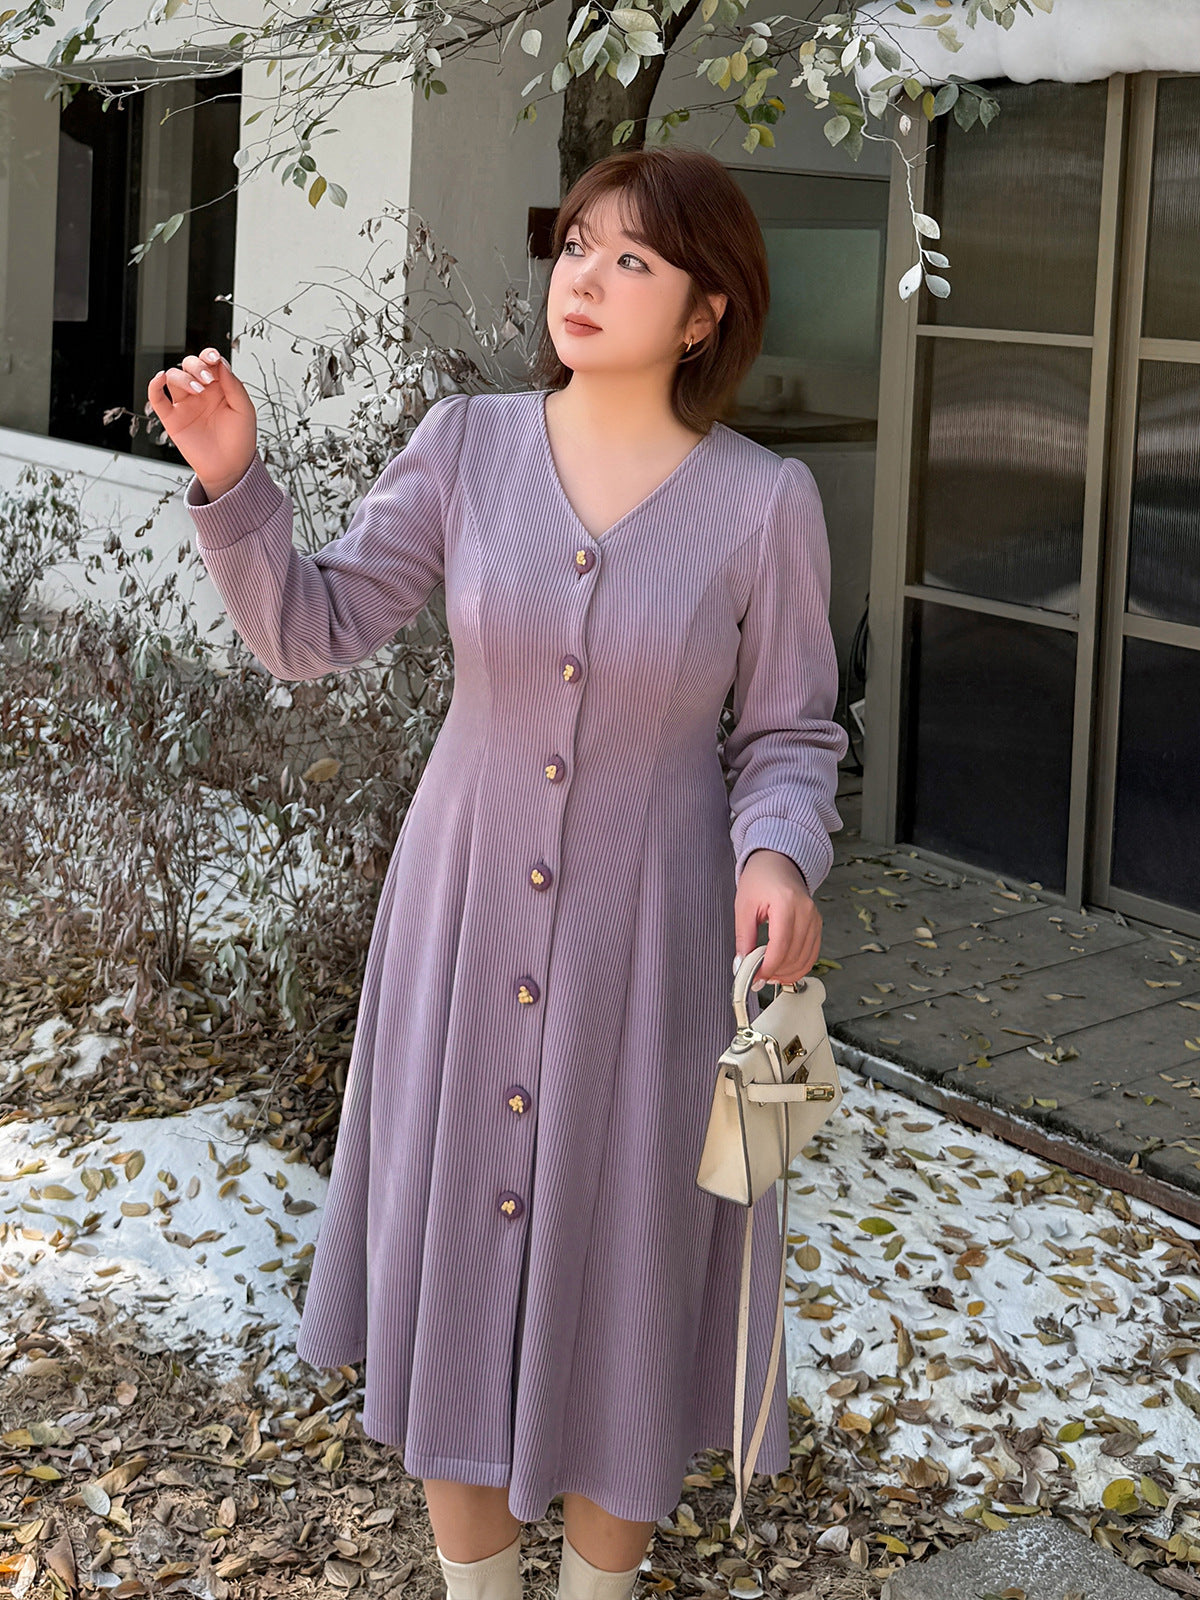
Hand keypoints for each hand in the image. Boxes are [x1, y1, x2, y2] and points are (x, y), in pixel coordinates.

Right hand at [147, 348, 256, 500]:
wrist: (230, 468)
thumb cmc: (240, 439)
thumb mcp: (244, 410)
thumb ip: (233, 385)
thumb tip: (220, 362)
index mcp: (218, 386)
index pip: (209, 362)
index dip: (208, 355)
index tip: (213, 358)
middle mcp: (199, 391)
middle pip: (188, 364)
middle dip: (196, 365)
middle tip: (206, 380)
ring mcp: (184, 404)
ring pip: (173, 376)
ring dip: (183, 377)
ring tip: (197, 390)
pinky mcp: (171, 418)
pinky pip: (157, 397)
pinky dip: (154, 385)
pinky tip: (160, 379)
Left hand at [734, 848, 821, 990]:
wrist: (778, 863)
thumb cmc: (760, 879)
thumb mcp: (744, 906)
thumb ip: (743, 937)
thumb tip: (742, 965)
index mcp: (786, 903)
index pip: (781, 945)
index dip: (769, 967)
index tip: (755, 978)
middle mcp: (805, 911)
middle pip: (795, 955)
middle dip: (777, 972)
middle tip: (758, 978)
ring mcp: (814, 918)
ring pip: (806, 958)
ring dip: (788, 973)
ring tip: (770, 975)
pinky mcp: (817, 924)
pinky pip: (812, 953)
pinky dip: (799, 966)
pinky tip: (784, 969)